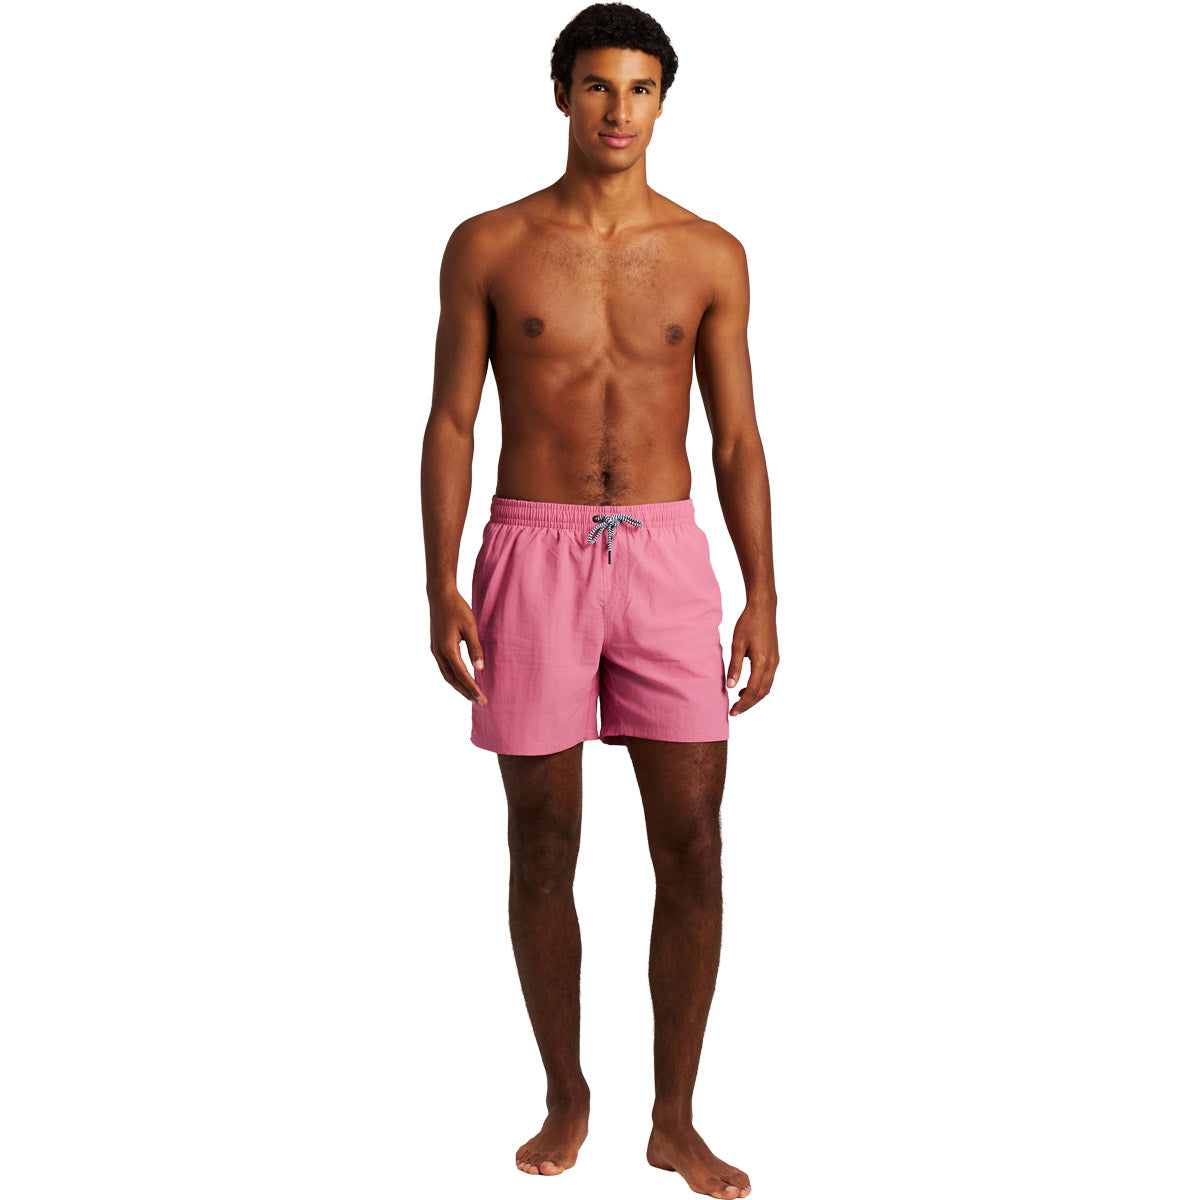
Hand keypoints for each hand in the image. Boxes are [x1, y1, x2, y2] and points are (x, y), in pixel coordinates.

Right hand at [429, 585, 486, 704]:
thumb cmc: (457, 608)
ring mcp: (435, 650)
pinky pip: (445, 668)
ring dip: (459, 686)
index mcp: (448, 648)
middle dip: (466, 692)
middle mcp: (439, 652)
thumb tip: (480, 669)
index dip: (472, 688)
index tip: (482, 698)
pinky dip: (454, 677)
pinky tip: (462, 679)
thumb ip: (475, 648)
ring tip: (472, 695)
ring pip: (447, 675)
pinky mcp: (436, 647)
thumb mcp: (471, 627)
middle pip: (452, 679)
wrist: (440, 595)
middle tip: (479, 702)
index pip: (462, 674)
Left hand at [725, 600, 778, 715]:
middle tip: (734, 711)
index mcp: (762, 662)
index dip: (743, 703)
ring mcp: (775, 661)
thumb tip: (731, 686)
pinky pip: (769, 679)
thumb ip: (734, 666)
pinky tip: (747, 687)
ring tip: (739, 701)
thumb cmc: (748, 623)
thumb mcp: (737, 644)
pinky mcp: (775, 657)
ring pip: (767, 687)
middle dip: (748, 704)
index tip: (732, 712)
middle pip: (762, 693)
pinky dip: (759, 688)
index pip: (753, 690)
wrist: (763, 608)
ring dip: (754, 697)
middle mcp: (772, 664)